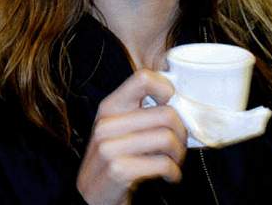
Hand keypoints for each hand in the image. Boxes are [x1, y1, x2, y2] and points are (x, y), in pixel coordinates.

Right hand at [76, 69, 186, 204]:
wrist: (90, 199)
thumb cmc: (112, 161)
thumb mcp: (119, 129)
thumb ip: (141, 111)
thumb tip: (178, 99)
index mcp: (110, 106)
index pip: (143, 78)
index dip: (167, 89)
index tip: (174, 106)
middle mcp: (107, 123)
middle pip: (166, 112)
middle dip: (181, 132)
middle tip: (179, 144)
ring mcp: (110, 147)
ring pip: (168, 137)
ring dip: (178, 154)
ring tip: (173, 160)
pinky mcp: (118, 170)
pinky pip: (162, 164)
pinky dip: (173, 172)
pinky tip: (168, 175)